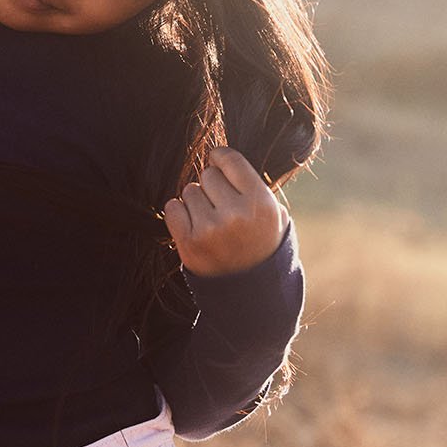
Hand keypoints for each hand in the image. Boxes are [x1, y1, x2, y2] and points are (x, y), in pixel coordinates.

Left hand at [163, 146, 288, 278]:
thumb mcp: (274, 215)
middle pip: (208, 175)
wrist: (250, 290)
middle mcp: (236, 215)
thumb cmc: (260, 244)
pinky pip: (172, 208)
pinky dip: (179, 214)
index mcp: (261, 204)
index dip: (221, 158)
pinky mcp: (189, 242)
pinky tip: (194, 226)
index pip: (230, 160)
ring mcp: (211, 229)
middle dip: (212, 186)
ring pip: (189, 191)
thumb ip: (252, 185)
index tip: (218, 161)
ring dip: (197, 202)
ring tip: (211, 221)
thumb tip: (220, 156)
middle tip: (221, 205)